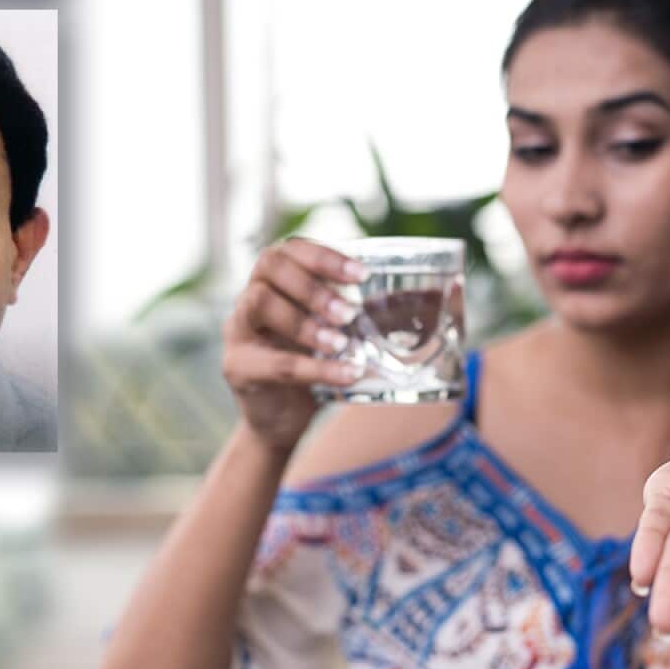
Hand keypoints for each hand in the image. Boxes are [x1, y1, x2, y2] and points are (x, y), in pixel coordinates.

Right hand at [221, 238, 368, 452]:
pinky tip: (347, 374)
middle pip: (270, 266)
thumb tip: (430, 298)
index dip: (325, 256)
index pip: (291, 248)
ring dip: (306, 321)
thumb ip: (370, 314)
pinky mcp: (238, 367)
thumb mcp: (340, 333)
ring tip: (341, 342)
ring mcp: (238, 330)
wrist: (282, 420)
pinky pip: (273, 362)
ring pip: (261, 303)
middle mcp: (250, 296)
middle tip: (349, 312)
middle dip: (313, 285)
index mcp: (275, 280)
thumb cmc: (313, 365)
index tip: (361, 274)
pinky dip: (315, 368)